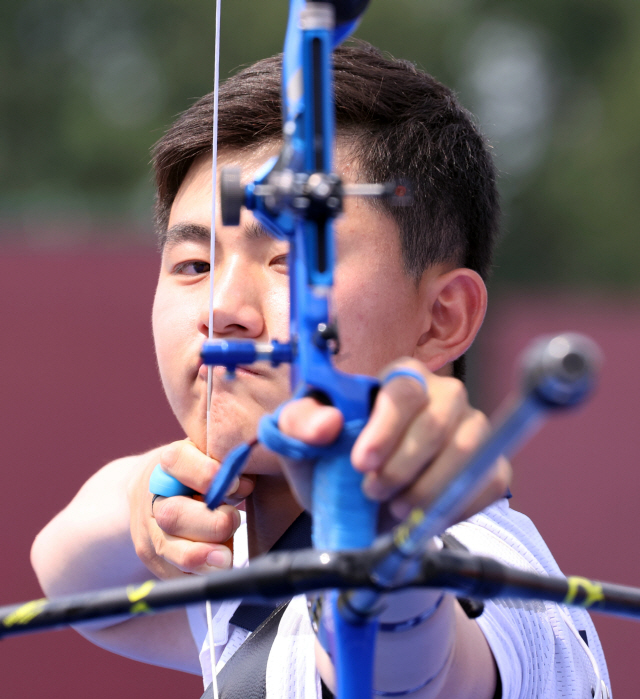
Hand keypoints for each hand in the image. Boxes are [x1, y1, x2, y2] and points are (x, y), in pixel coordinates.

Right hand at [128, 441, 254, 577]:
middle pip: (173, 515)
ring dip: (202, 557)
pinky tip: (215, 568)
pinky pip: (175, 575)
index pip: (177, 460)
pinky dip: (199, 573)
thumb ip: (229, 467)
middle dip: (210, 524)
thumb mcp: (212, 458)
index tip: (234, 485)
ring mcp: (148, 530)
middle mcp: (153, 497)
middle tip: (233, 521)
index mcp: (168, 463)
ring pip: (169, 550)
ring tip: (225, 558)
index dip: (207, 475)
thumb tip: (244, 485)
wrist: (153, 491)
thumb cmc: (197, 472)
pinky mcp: (152, 558)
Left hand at [278, 358, 510, 526]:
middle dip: (403, 465)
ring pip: (468, 451)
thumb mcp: (302, 440)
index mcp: (399, 378)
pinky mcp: (490, 464)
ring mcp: (472, 428)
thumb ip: (301, 423)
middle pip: (438, 420)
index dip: (385, 428)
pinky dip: (458, 506)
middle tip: (372, 492)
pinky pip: (489, 480)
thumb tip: (327, 423)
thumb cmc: (333, 458)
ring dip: (429, 488)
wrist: (359, 501)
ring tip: (397, 507)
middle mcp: (443, 395)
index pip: (403, 390)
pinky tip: (426, 517)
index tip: (361, 464)